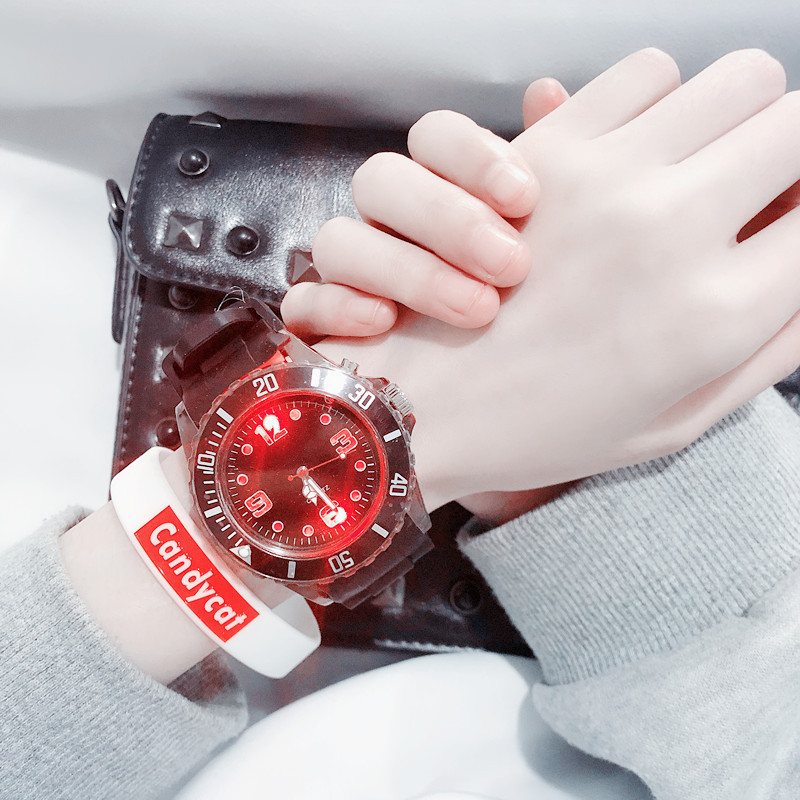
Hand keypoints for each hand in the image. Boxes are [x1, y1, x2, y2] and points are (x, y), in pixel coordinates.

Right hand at [281, 109, 548, 335]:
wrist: (503, 396)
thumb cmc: (525, 311)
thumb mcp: (552, 239)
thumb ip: (554, 167)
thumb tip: (544, 93)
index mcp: (442, 192)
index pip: (433, 138)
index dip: (472, 156)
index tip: (525, 198)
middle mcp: (389, 224)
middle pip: (382, 181)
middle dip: (448, 220)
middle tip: (511, 265)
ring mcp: (351, 272)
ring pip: (338, 240)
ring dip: (405, 270)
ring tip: (475, 309)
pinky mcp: (323, 323)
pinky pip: (303, 303)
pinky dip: (338, 306)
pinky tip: (385, 322)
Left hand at [313, 49, 799, 509]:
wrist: (431, 407)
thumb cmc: (547, 430)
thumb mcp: (676, 422)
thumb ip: (770, 348)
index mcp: (717, 314)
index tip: (780, 225)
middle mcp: (672, 230)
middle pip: (796, 122)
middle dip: (789, 155)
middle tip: (757, 193)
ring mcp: (604, 178)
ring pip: (735, 80)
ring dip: (734, 122)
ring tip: (699, 171)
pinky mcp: (546, 150)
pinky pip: (645, 72)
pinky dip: (661, 101)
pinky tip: (638, 149)